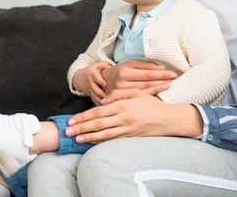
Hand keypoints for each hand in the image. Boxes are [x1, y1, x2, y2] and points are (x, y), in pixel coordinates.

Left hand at [64, 86, 203, 143]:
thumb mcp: (136, 93)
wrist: (169, 119)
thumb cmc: (152, 104)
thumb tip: (103, 100)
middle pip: (98, 124)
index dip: (84, 116)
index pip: (99, 112)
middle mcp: (124, 118)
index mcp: (123, 105)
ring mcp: (127, 130)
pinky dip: (101, 142)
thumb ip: (119, 94)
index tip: (72, 120)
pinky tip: (92, 143)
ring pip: (104, 135)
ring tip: (77, 139)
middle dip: (81, 127)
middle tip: (68, 131)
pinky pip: (113, 141)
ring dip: (89, 137)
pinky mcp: (131, 138)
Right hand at [72, 61, 110, 103]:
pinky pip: (94, 100)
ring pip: (94, 96)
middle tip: (109, 97)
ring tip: (109, 102)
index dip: (100, 81)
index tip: (105, 84)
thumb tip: (112, 68)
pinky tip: (106, 105)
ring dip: (101, 100)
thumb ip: (105, 65)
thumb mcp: (98, 65)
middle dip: (101, 94)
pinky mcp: (90, 95)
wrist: (80, 77)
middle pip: (95, 89)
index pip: (96, 78)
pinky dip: (99, 103)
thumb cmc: (94, 70)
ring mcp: (90, 90)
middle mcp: (90, 82)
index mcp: (92, 74)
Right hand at [100, 59, 176, 93]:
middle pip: (147, 83)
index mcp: (124, 72)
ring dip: (158, 89)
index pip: (147, 74)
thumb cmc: (118, 71)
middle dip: (162, 81)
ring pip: (144, 92)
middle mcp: (122, 84)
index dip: (161, 74)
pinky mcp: (122, 102)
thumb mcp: (129, 64)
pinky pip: (139, 99)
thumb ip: (145, 65)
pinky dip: (151, 97)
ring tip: (170, 86)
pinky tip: (160, 95)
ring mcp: (121, 95)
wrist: (102, 82)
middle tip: (174, 79)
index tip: (172, 73)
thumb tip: (161, 67)